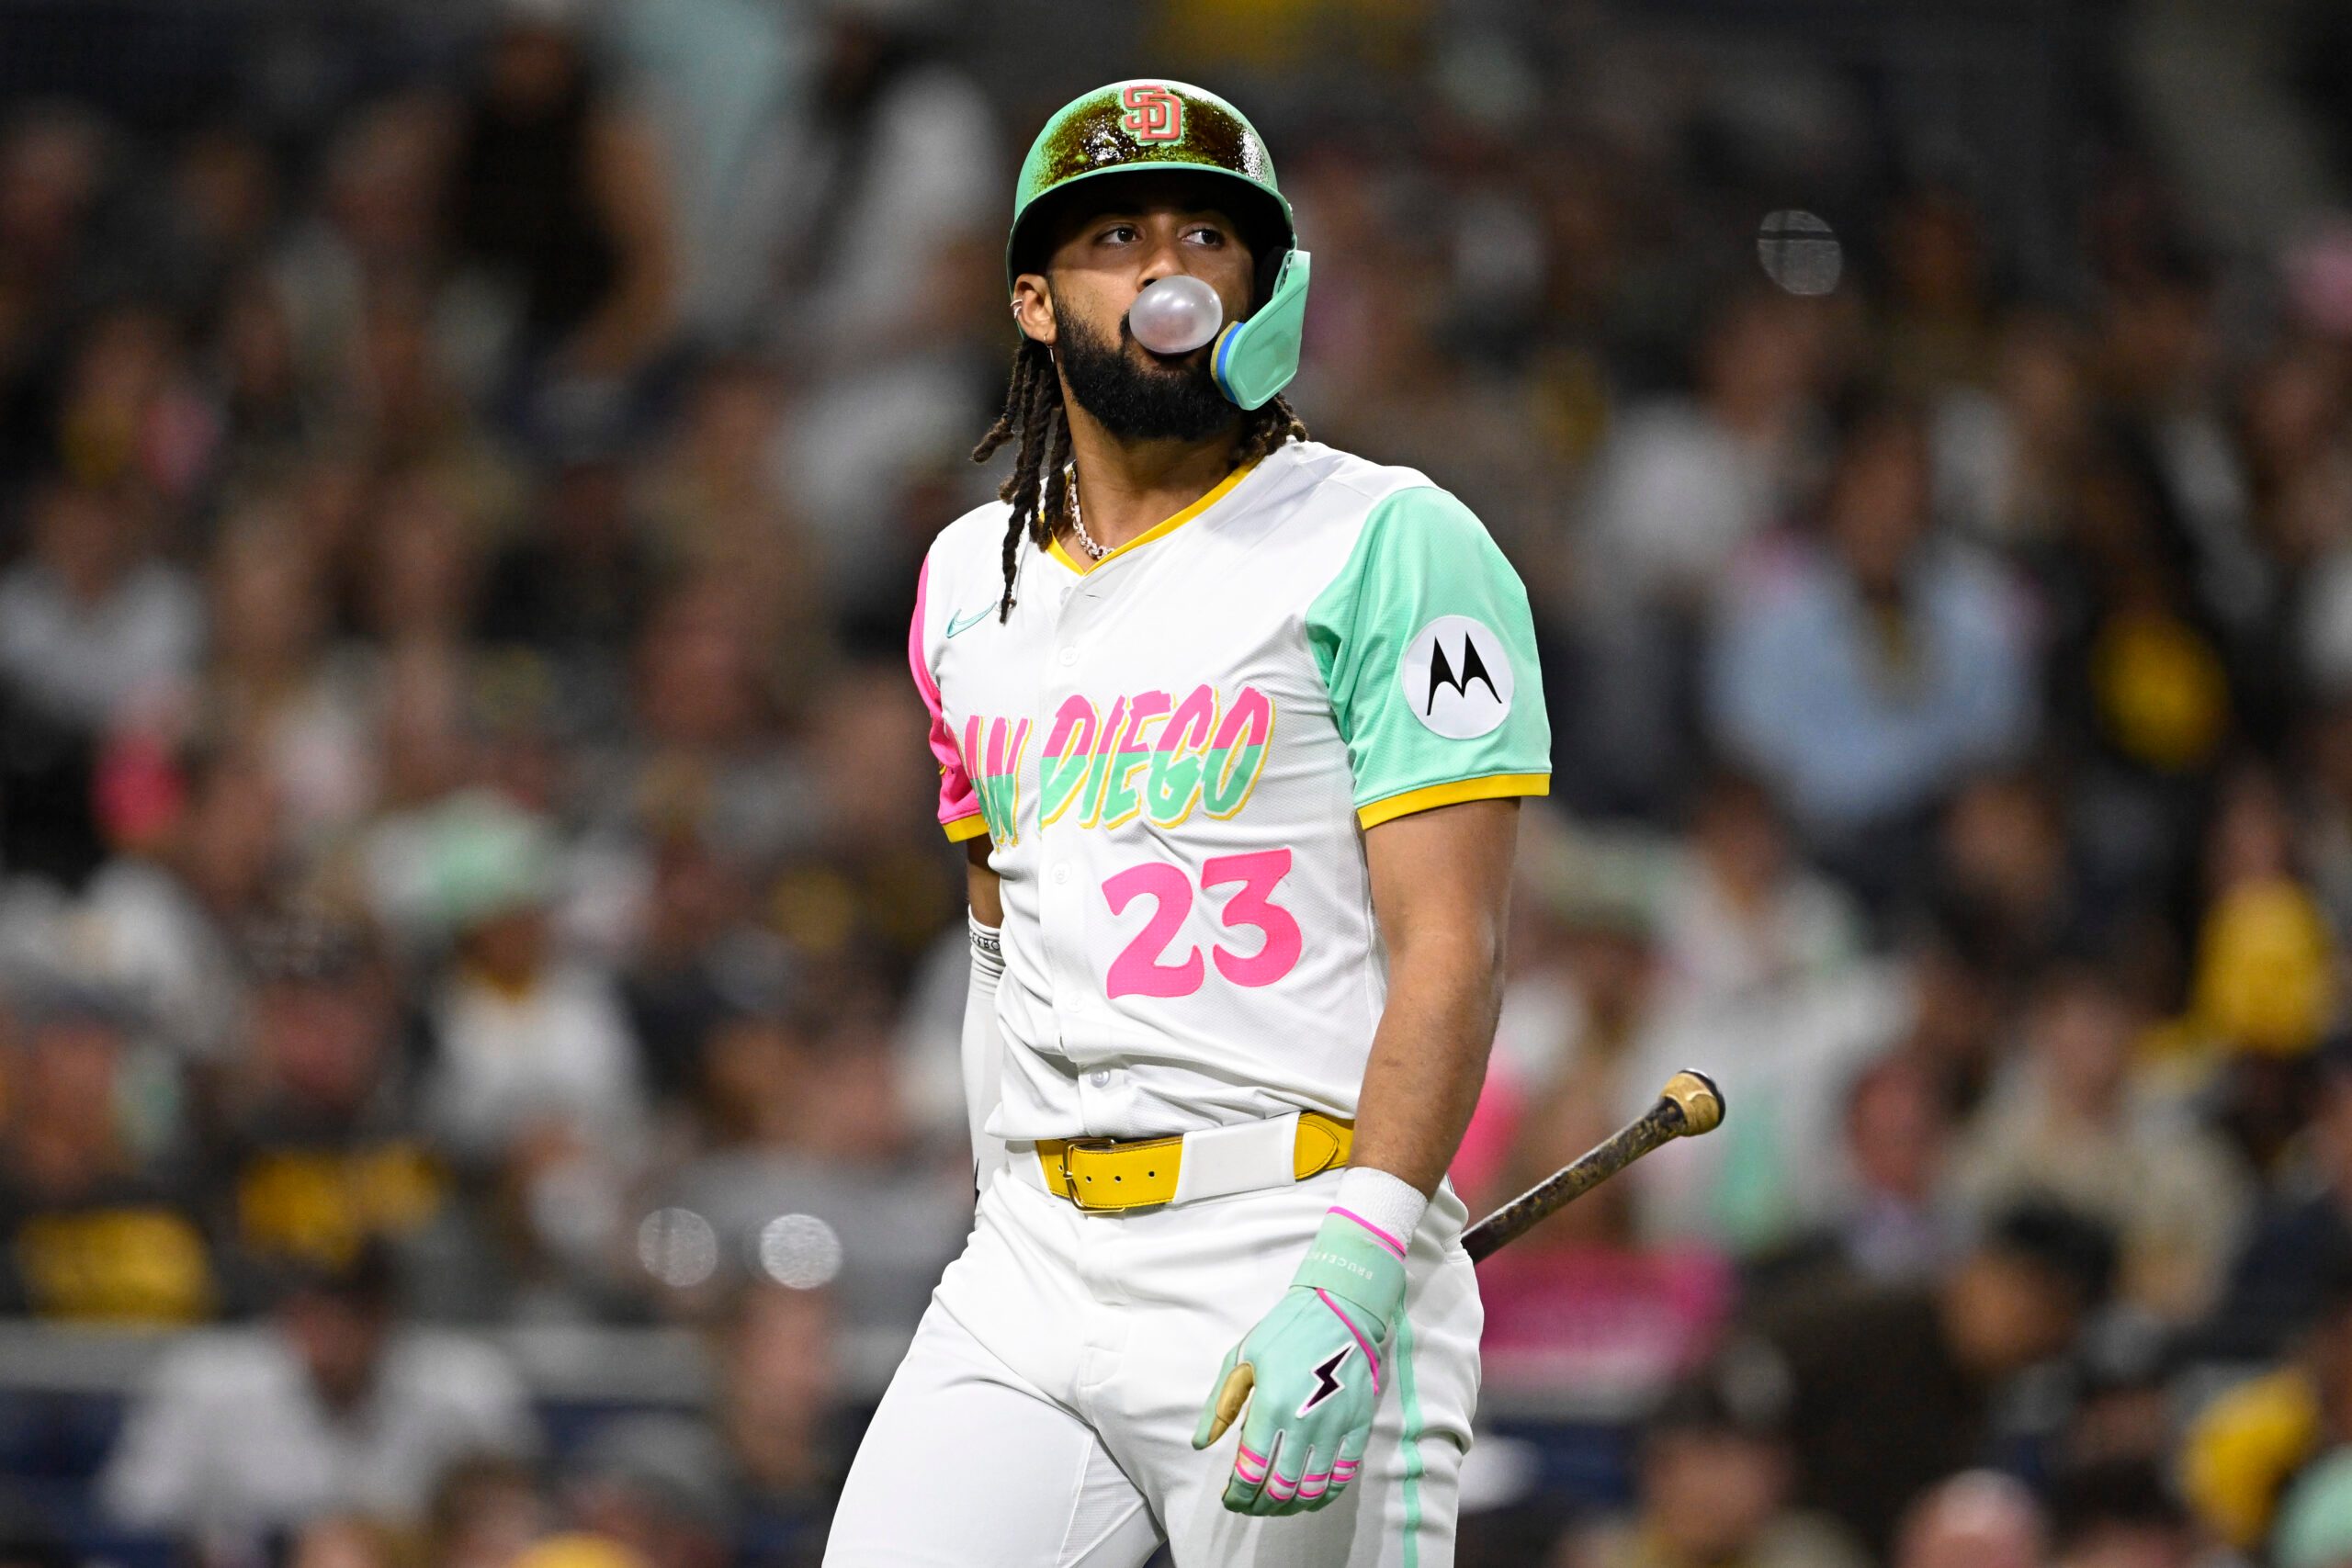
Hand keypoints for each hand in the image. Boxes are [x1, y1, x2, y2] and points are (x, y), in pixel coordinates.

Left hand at [1191, 1207, 1407, 1514]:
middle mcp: (1304, 1423)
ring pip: (1311, 1488)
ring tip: (1276, 1506)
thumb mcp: (1242, 1359)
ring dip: (1290, 1506)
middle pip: (1280, 1488)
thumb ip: (1220, 1405)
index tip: (1229, 1498)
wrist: (1339, 1311)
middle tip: (1250, 1506)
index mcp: (1271, 1406)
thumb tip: (1200, 1444)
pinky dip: (1324, 1495)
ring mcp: (1335, 1427)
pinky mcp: (1358, 1426)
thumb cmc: (1284, 1332)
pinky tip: (1310, 1497)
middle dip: (1260, 1506)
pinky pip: (1343, 1475)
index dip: (1237, 1494)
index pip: (1250, 1471)